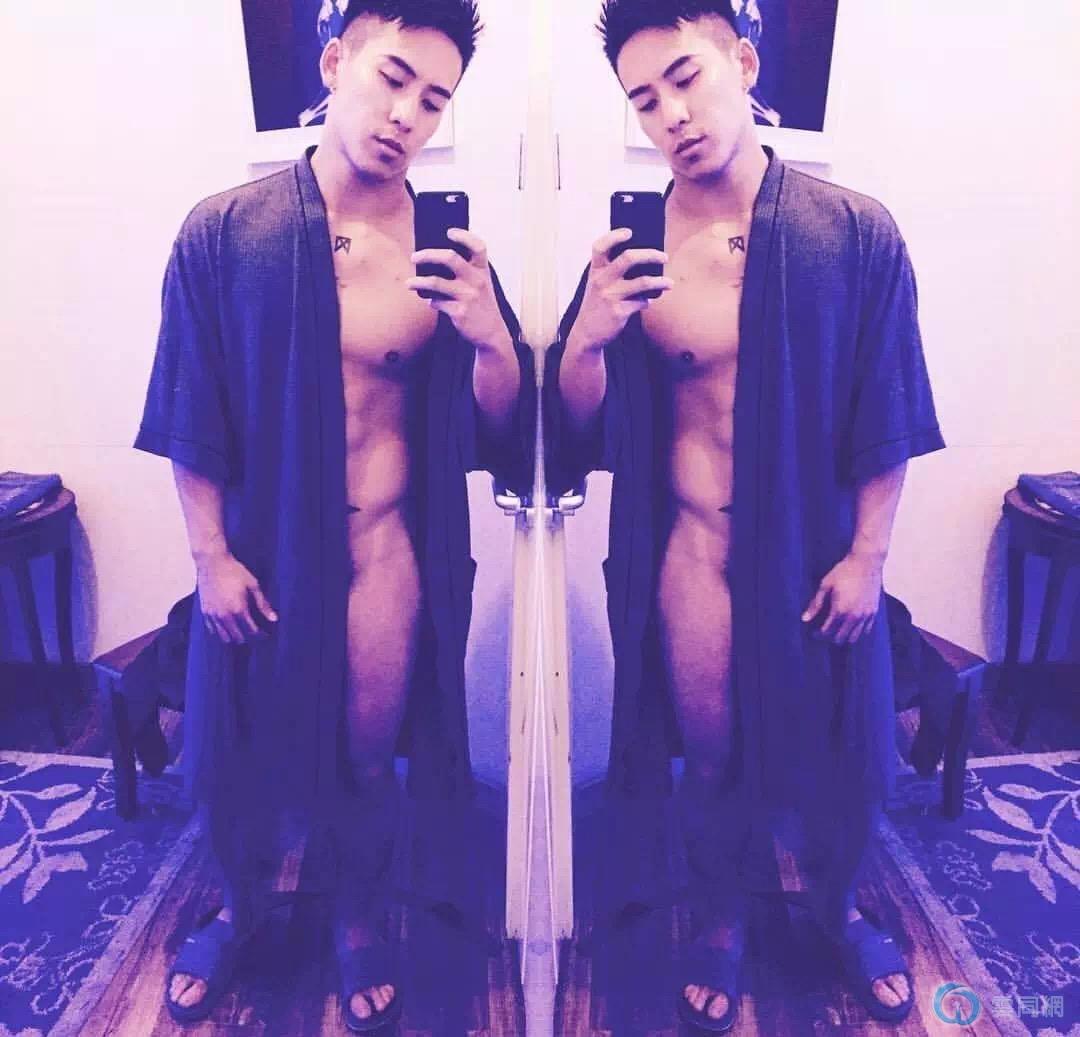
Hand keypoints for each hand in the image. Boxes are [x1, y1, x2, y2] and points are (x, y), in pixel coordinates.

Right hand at [196, 553, 277, 644]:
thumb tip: (274, 619)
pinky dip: (221, 632)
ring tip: (243, 632)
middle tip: (256, 633)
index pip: (252, 631)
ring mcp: (213, 615)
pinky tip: (228, 627)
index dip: (261, 635)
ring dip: (235, 637)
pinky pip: (212, 630)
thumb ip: (263, 604)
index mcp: (238, 609)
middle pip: (238, 638)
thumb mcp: (253, 585)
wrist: (212, 562)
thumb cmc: (234, 571)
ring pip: (224, 637)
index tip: (266, 634)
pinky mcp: (204, 612)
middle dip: (249, 638)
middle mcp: (224, 616)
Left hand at [407, 230, 512, 351]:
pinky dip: (431, 301)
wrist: (492, 334)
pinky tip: (430, 302)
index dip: (464, 236)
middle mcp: (476, 281)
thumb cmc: (482, 306)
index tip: (449, 232)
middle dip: (428, 254)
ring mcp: (468, 296)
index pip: (478, 246)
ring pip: (436, 282)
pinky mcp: (459, 312)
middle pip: (450, 258)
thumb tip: (434, 262)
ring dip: (419, 282)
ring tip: (409, 283)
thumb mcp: (481, 285)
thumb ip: (466, 272)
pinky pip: (437, 302)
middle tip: (414, 257)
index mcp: (483, 271)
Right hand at [566, 228, 673, 353]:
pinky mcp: (618, 312)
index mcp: (595, 271)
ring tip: (669, 283)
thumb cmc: (596, 305)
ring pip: (642, 282)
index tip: (629, 232)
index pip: (600, 247)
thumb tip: (644, 261)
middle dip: (650, 254)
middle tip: (664, 256)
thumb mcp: (597, 285)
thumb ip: (612, 271)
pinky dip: (646, 302)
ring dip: (659, 281)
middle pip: (629, 258)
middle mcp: (601, 281)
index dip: (614, 236)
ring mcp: (610, 296)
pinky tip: (647, 302)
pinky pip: (641, 302)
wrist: (586, 333)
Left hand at [801, 552, 883, 645]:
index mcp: (840, 610)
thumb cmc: (843, 571)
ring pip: (854, 638)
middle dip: (830, 638)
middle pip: (840, 638)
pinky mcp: (873, 612)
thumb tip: (804, 619)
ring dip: (843, 637)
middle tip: (823, 632)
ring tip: (836, 630)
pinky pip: (865, 630)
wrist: (866, 562)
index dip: (818, 635)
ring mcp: (865, 615)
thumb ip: (815, 604)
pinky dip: (857, 632)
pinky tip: (850, 625)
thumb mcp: (825, 585)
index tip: (813, 632)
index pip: (827, 632)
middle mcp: (854, 616)